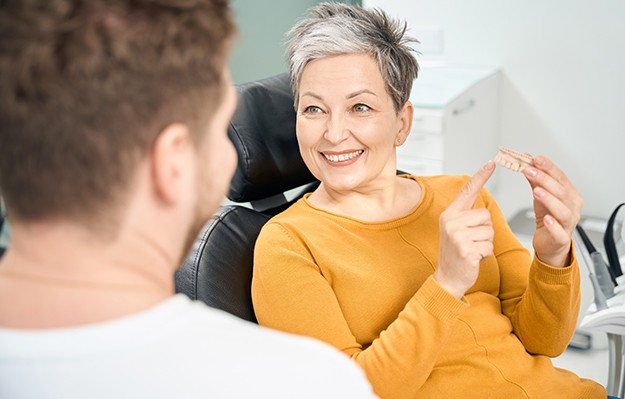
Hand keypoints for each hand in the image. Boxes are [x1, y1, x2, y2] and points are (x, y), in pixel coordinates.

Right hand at [434, 161, 495, 298]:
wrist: (447, 278)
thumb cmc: (457, 253)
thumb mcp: (457, 230)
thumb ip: (466, 216)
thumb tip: (480, 206)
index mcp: (449, 214)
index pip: (467, 191)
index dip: (480, 177)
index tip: (491, 163)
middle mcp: (451, 222)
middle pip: (485, 215)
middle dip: (485, 230)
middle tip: (472, 241)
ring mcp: (457, 235)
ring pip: (489, 231)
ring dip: (486, 243)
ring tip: (472, 250)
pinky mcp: (465, 249)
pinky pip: (489, 246)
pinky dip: (485, 254)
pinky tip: (474, 259)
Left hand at [524, 155, 582, 266]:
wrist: (549, 242)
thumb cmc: (547, 217)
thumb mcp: (540, 195)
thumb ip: (535, 179)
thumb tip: (527, 160)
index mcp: (569, 194)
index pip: (561, 177)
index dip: (549, 167)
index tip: (536, 159)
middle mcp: (572, 207)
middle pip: (561, 191)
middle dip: (545, 180)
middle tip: (530, 170)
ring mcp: (568, 223)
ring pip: (563, 211)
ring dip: (549, 199)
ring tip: (536, 191)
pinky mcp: (561, 238)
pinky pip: (560, 232)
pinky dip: (554, 225)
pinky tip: (546, 219)